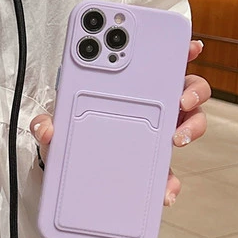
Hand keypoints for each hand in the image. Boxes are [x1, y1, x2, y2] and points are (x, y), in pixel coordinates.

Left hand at [30, 39, 209, 207]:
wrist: (68, 175)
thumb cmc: (67, 138)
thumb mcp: (54, 128)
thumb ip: (46, 124)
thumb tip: (46, 129)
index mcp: (129, 88)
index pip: (158, 63)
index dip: (179, 51)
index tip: (191, 47)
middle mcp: (151, 108)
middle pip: (186, 90)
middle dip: (192, 90)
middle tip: (180, 99)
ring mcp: (156, 136)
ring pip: (189, 125)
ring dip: (190, 128)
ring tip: (175, 139)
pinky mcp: (154, 167)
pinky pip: (170, 173)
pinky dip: (170, 181)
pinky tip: (165, 190)